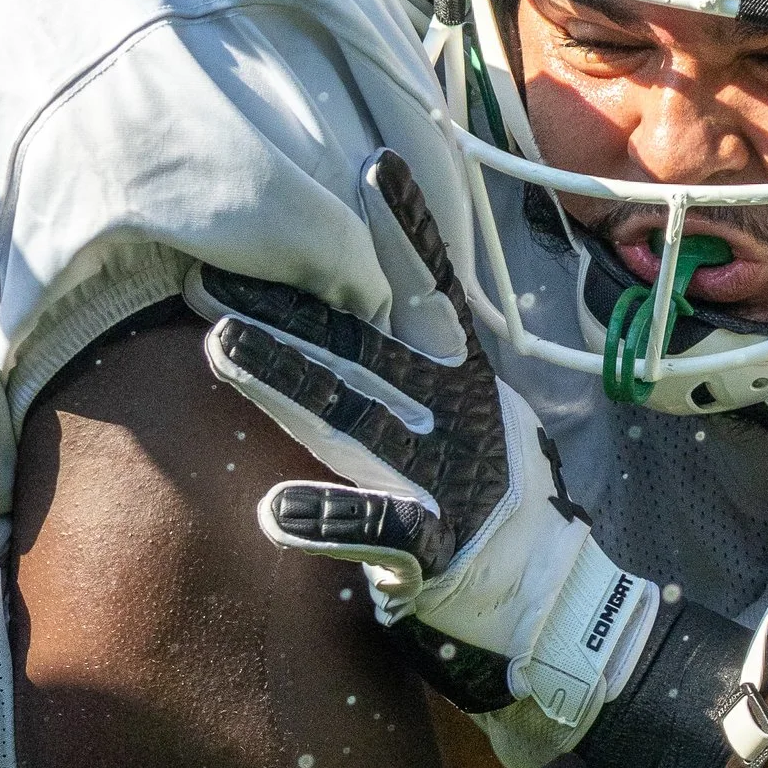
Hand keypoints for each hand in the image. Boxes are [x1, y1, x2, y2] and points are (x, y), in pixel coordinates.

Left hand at [199, 153, 662, 741]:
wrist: (559, 599)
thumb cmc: (501, 501)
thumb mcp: (475, 417)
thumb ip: (427, 366)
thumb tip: (380, 296)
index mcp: (463, 382)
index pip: (431, 292)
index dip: (407, 232)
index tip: (372, 168)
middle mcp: (454, 417)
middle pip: (360, 353)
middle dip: (285, 315)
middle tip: (209, 280)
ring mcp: (445, 480)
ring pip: (353, 421)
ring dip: (285, 382)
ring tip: (221, 349)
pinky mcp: (436, 549)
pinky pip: (375, 531)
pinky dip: (329, 521)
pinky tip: (275, 511)